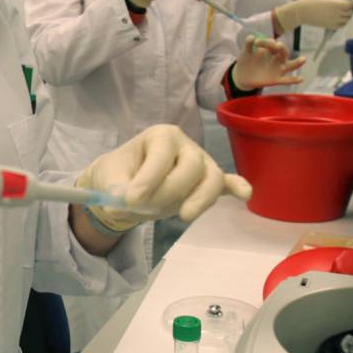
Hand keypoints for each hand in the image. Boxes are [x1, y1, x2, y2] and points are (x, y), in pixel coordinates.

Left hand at [77, 124, 250, 231]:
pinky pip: (227, 184)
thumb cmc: (119, 174)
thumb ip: (115, 188)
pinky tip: (244, 194)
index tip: (130, 200)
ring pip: (212, 178)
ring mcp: (201, 164)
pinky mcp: (208, 183)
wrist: (126, 184)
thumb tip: (122, 200)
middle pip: (192, 166)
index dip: (148, 179)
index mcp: (161, 136)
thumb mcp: (108, 178)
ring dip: (201, 199)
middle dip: (170, 190)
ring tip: (183, 216)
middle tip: (145, 208)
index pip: (162, 155)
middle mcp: (185, 146)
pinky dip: (237, 188)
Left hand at [231, 35, 305, 90]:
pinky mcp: (276, 80)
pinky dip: (294, 80)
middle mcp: (277, 58)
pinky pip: (287, 80)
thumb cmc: (247, 61)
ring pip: (290, 66)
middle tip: (277, 45)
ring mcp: (278, 69)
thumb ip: (248, 44)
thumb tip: (251, 37)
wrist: (242, 76)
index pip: (272, 44)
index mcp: (270, 50)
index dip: (266, 42)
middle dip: (282, 48)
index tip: (256, 42)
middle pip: (283, 52)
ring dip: (297, 63)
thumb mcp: (245, 53)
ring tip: (303, 59)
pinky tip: (301, 79)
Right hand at [274, 0, 352, 31]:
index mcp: (335, 4)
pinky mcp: (330, 26)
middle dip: (350, 7)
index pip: (351, 4)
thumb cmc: (311, 0)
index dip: (352, 1)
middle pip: (350, 11)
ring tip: (341, 9)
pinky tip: (339, 16)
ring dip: (347, 14)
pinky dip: (344, 21)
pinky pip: (342, 25)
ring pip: (347, 19)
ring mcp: (334, 21)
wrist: (301, 13)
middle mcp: (336, 14)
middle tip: (344, 3)